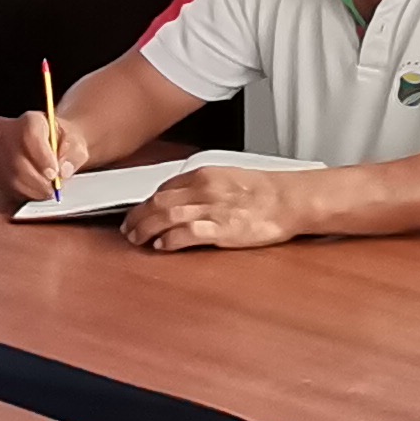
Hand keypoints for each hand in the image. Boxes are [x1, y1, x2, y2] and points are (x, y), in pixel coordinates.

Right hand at [0, 106, 85, 202]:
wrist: (55, 148)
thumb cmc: (64, 144)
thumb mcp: (76, 145)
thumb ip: (73, 156)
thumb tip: (64, 171)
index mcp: (31, 121)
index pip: (30, 136)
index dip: (42, 156)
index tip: (54, 173)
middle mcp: (11, 135)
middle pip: (18, 160)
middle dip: (38, 179)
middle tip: (53, 187)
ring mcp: (2, 154)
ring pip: (13, 177)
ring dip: (34, 189)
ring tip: (49, 191)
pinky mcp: (0, 172)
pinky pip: (10, 187)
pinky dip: (27, 194)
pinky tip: (39, 192)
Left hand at [124, 166, 303, 253]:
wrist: (290, 199)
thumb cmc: (265, 191)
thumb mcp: (228, 178)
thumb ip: (204, 187)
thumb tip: (183, 198)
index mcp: (205, 174)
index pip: (164, 187)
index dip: (146, 202)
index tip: (139, 212)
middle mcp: (203, 189)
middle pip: (158, 202)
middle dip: (138, 216)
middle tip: (129, 228)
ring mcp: (211, 209)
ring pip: (166, 216)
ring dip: (146, 228)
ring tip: (137, 239)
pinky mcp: (221, 229)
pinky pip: (186, 233)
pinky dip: (168, 239)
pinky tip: (161, 245)